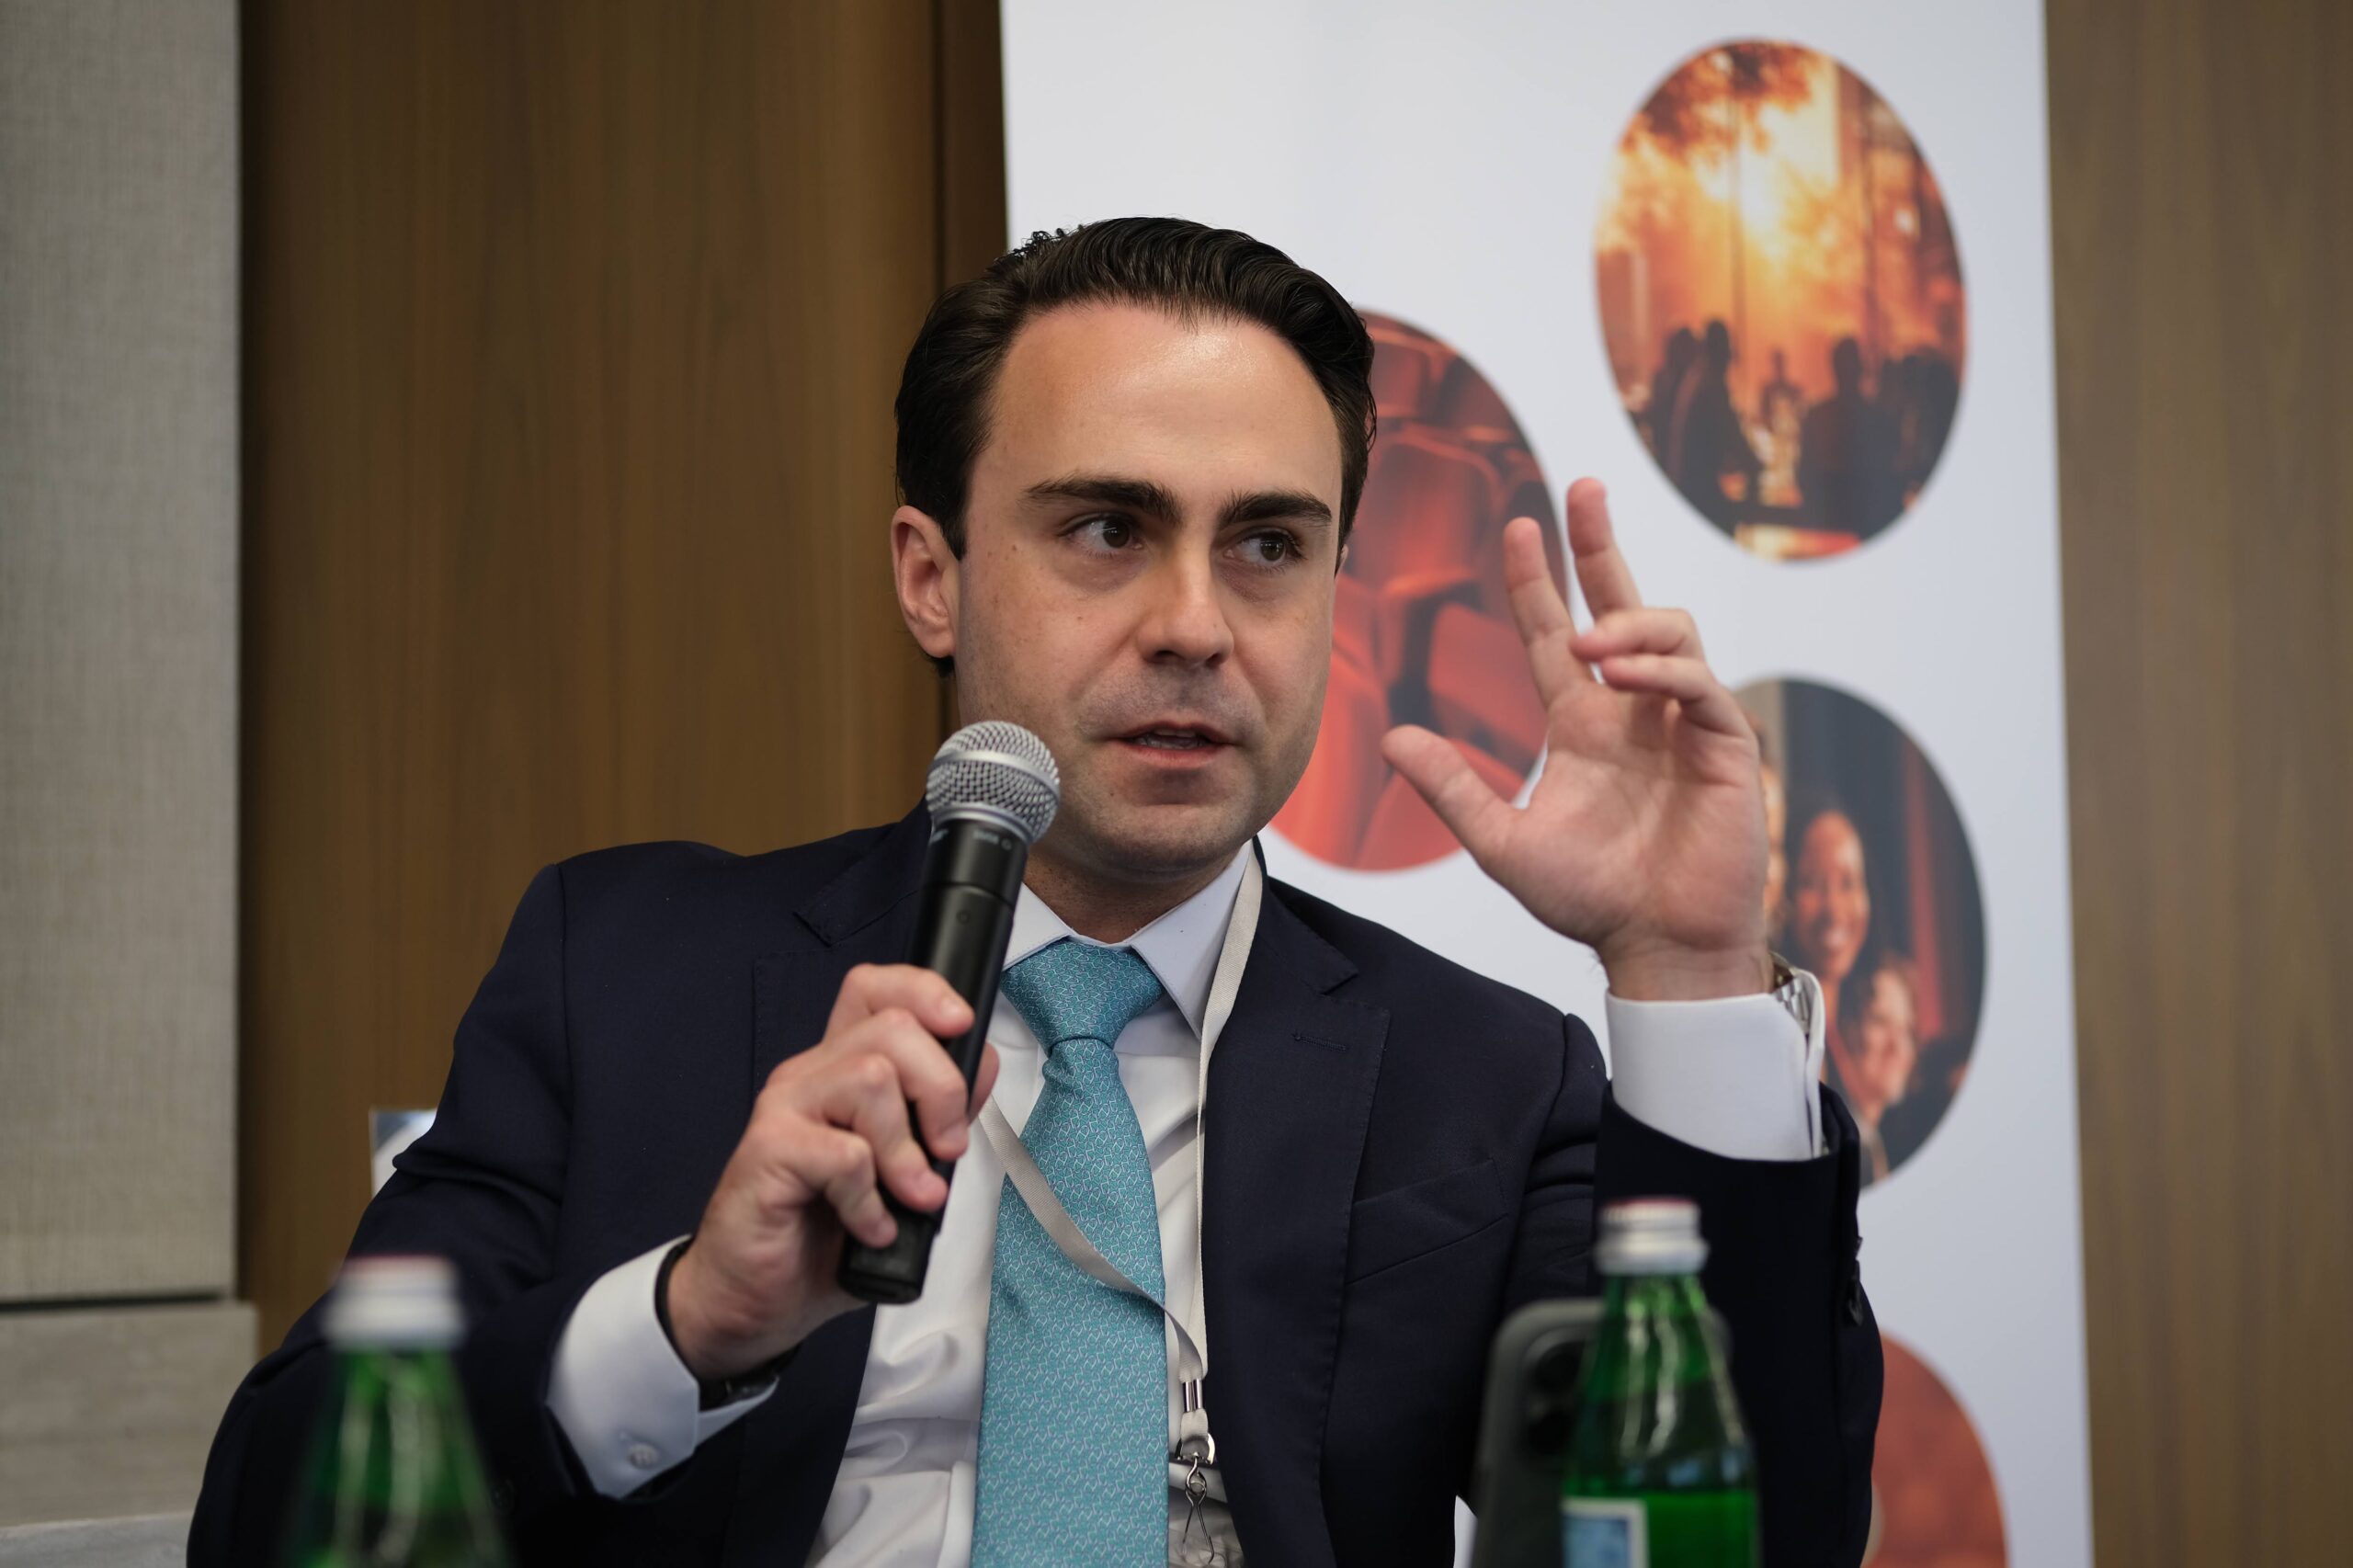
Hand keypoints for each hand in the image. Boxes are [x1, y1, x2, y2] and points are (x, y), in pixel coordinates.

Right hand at [665, 964, 998, 1379]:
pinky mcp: (768, 1152)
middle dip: (942, 1089)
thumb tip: (980, 1068)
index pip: (874, 989)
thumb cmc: (821, 1237)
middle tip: (946, 1151)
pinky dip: (871, 1199)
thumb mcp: (901, 1172)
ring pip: (871, 1078)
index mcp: (840, 1070)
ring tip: (909, 1198)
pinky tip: (870, 1228)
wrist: (752, 1299)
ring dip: (907, 1149)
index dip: (925, 992)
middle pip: (892, 1029)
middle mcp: (810, 1077)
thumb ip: (936, 1117)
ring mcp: (784, 1110)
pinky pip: (845, 1154)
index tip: (961, 1028)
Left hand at [1381, 479, 1769, 999]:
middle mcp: (1632, 710)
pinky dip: (1662, 670)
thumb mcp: (1502, 841)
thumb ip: (1452, 788)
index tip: (1519, 525)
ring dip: (1628, 623)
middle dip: (1601, 543)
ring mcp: (1681, 722)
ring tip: (1590, 643)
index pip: (1554, 633)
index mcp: (1583, 724)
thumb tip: (1390, 739)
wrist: (1657, 948)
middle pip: (1621, 603)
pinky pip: (1700, 684)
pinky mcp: (1724, 745)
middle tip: (1584, 486)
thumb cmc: (1591, 899)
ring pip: (1668, 633)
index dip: (1538, 580)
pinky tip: (1622, 677)